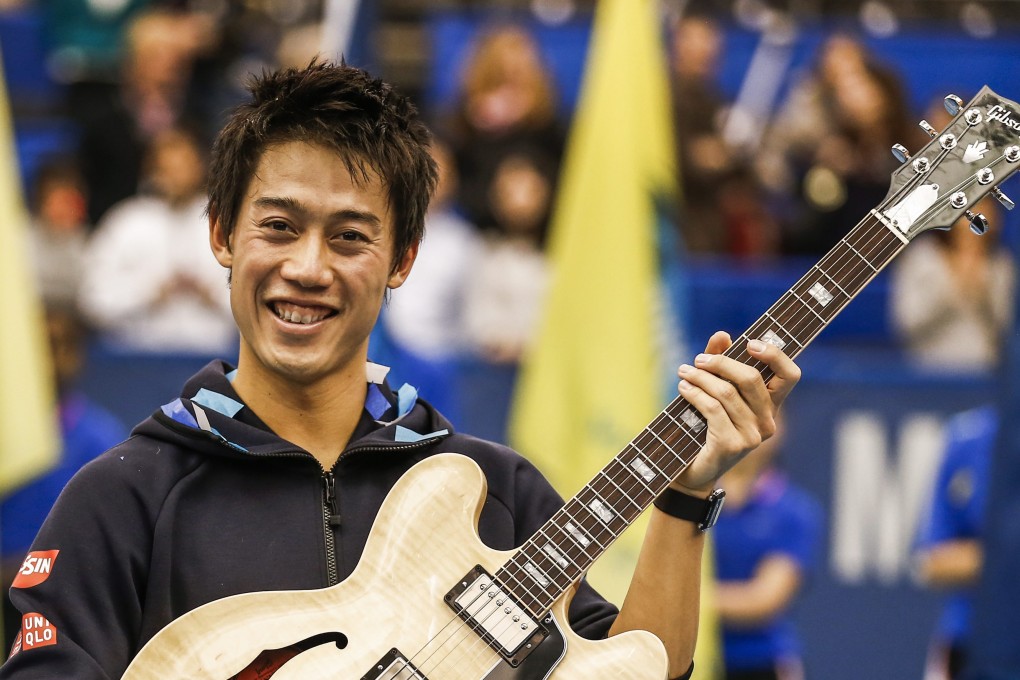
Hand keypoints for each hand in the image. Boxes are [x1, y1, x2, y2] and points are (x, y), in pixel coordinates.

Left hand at [671, 331, 799, 493]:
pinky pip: (713, 409)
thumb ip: (720, 362)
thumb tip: (722, 335)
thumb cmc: (705, 426)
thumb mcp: (714, 390)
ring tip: (683, 372)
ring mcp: (752, 436)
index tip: (749, 343)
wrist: (692, 470)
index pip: (790, 375)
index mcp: (771, 406)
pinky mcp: (731, 445)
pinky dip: (695, 394)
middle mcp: (767, 422)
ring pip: (726, 392)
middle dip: (721, 363)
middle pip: (751, 378)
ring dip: (700, 378)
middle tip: (698, 360)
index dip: (775, 355)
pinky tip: (683, 388)